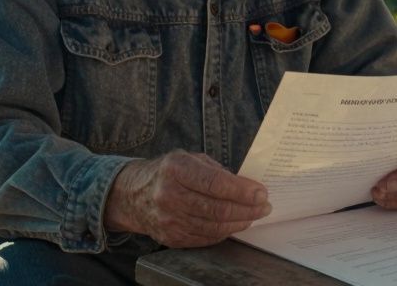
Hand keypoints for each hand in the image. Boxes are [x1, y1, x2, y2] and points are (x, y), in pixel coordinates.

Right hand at [103, 149, 270, 247]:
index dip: (243, 191)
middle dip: (247, 209)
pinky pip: (205, 238)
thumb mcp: (189, 159)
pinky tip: (235, 223)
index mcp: (176, 169)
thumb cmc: (168, 173)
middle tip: (264, 206)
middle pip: (217, 208)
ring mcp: (168, 220)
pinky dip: (224, 231)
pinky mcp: (171, 238)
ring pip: (214, 226)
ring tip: (254, 215)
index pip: (216, 183)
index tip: (262, 193)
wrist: (132, 195)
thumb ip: (216, 171)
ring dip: (240, 222)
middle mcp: (169, 195)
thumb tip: (248, 187)